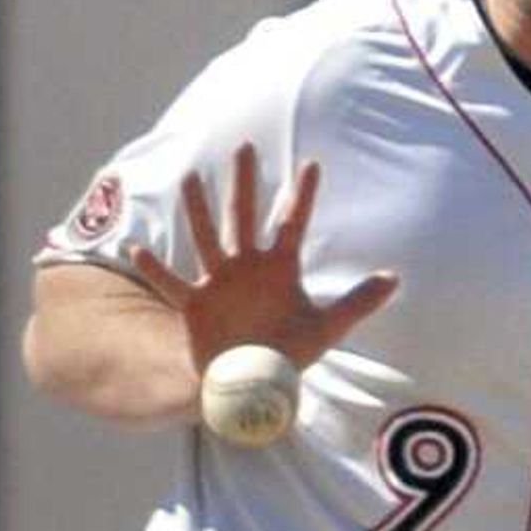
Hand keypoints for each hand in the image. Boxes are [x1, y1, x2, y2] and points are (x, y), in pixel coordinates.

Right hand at [128, 143, 398, 379]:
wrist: (255, 384)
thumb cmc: (288, 354)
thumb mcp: (327, 328)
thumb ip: (358, 302)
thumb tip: (394, 278)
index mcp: (278, 269)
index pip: (293, 224)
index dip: (303, 197)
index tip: (312, 165)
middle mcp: (247, 268)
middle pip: (245, 217)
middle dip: (245, 183)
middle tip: (244, 146)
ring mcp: (219, 283)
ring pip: (208, 238)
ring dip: (199, 210)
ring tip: (190, 178)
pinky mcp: (196, 307)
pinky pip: (173, 285)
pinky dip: (155, 270)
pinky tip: (137, 250)